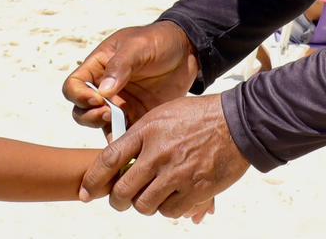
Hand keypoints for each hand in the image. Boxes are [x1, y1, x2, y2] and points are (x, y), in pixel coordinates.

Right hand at [62, 22, 197, 130]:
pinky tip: (133, 142)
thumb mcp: (138, 46)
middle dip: (89, 117)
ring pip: (100, 126)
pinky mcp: (138, 117)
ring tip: (122, 128)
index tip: (98, 99)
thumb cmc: (158, 41)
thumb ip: (120, 65)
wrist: (187, 51)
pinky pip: (124, 134)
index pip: (73, 86)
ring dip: (105, 130)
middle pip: (81, 111)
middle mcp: (105, 89)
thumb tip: (103, 91)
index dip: (79, 96)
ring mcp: (121, 105)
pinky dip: (124, 141)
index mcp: (98, 67)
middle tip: (109, 114)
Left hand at [80, 94, 249, 217]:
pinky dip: (167, 209)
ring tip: (151, 196)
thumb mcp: (165, 114)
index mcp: (148, 130)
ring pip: (144, 205)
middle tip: (121, 200)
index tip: (86, 192)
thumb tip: (121, 162)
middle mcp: (158, 152)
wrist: (238, 122)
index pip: (110, 158)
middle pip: (123, 191)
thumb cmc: (200, 116)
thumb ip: (141, 136)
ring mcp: (176, 173)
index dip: (94, 179)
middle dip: (117, 200)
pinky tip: (173, 197)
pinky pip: (168, 212)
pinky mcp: (194, 189)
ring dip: (143, 204)